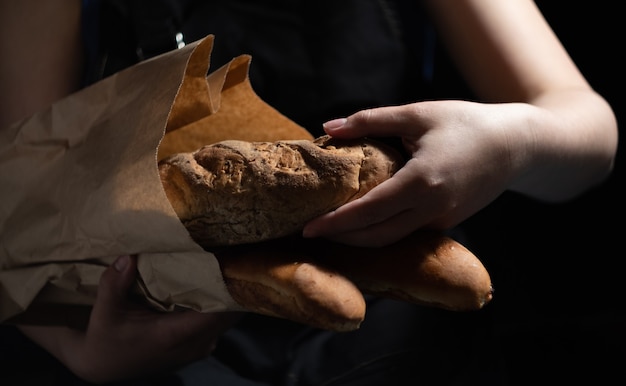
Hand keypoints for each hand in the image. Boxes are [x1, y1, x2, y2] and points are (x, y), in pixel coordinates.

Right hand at [19, 255, 241, 382]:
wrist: (104, 365)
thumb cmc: (106, 338)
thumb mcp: (104, 312)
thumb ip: (114, 284)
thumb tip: (127, 256)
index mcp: (173, 335)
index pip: (215, 313)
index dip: (227, 290)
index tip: (232, 264)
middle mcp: (192, 345)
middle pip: (229, 316)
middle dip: (233, 289)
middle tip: (233, 258)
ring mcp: (199, 349)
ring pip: (227, 321)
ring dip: (229, 297)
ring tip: (229, 268)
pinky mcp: (199, 348)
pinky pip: (220, 325)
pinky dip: (223, 307)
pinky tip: (217, 287)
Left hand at [303, 101, 528, 246]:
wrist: (517, 145)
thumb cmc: (466, 123)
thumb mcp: (417, 114)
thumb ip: (370, 120)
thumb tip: (328, 127)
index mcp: (421, 182)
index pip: (368, 212)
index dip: (335, 223)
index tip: (307, 230)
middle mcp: (432, 210)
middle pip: (376, 235)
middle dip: (341, 238)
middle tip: (311, 233)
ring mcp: (442, 221)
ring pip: (391, 238)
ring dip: (359, 238)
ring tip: (331, 230)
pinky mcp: (448, 223)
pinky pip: (407, 232)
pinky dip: (382, 231)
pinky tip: (365, 221)